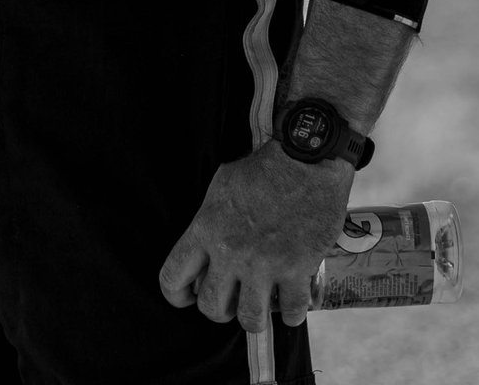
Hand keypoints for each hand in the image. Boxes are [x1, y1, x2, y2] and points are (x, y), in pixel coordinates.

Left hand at [157, 146, 351, 335]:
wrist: (305, 159)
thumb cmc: (263, 169)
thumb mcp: (221, 186)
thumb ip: (209, 221)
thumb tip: (205, 246)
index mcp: (206, 230)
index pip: (172, 278)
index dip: (177, 295)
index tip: (188, 296)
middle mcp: (231, 253)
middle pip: (211, 308)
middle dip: (219, 310)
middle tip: (231, 300)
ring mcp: (264, 265)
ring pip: (250, 319)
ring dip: (254, 318)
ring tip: (260, 307)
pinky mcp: (297, 270)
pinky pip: (291, 312)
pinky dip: (292, 314)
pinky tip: (292, 303)